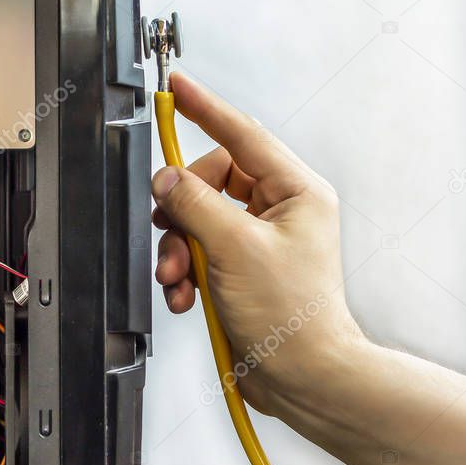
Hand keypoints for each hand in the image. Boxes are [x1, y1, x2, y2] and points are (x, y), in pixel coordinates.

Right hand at [151, 73, 365, 414]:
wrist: (300, 376)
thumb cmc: (291, 315)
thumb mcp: (234, 247)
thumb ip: (194, 203)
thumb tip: (166, 178)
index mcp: (295, 192)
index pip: (242, 134)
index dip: (205, 108)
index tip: (177, 88)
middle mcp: (278, 211)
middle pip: (208, 182)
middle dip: (181, 211)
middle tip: (169, 229)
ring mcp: (256, 241)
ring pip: (196, 220)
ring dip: (178, 249)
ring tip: (179, 277)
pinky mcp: (238, 268)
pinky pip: (196, 251)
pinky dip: (183, 273)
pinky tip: (186, 295)